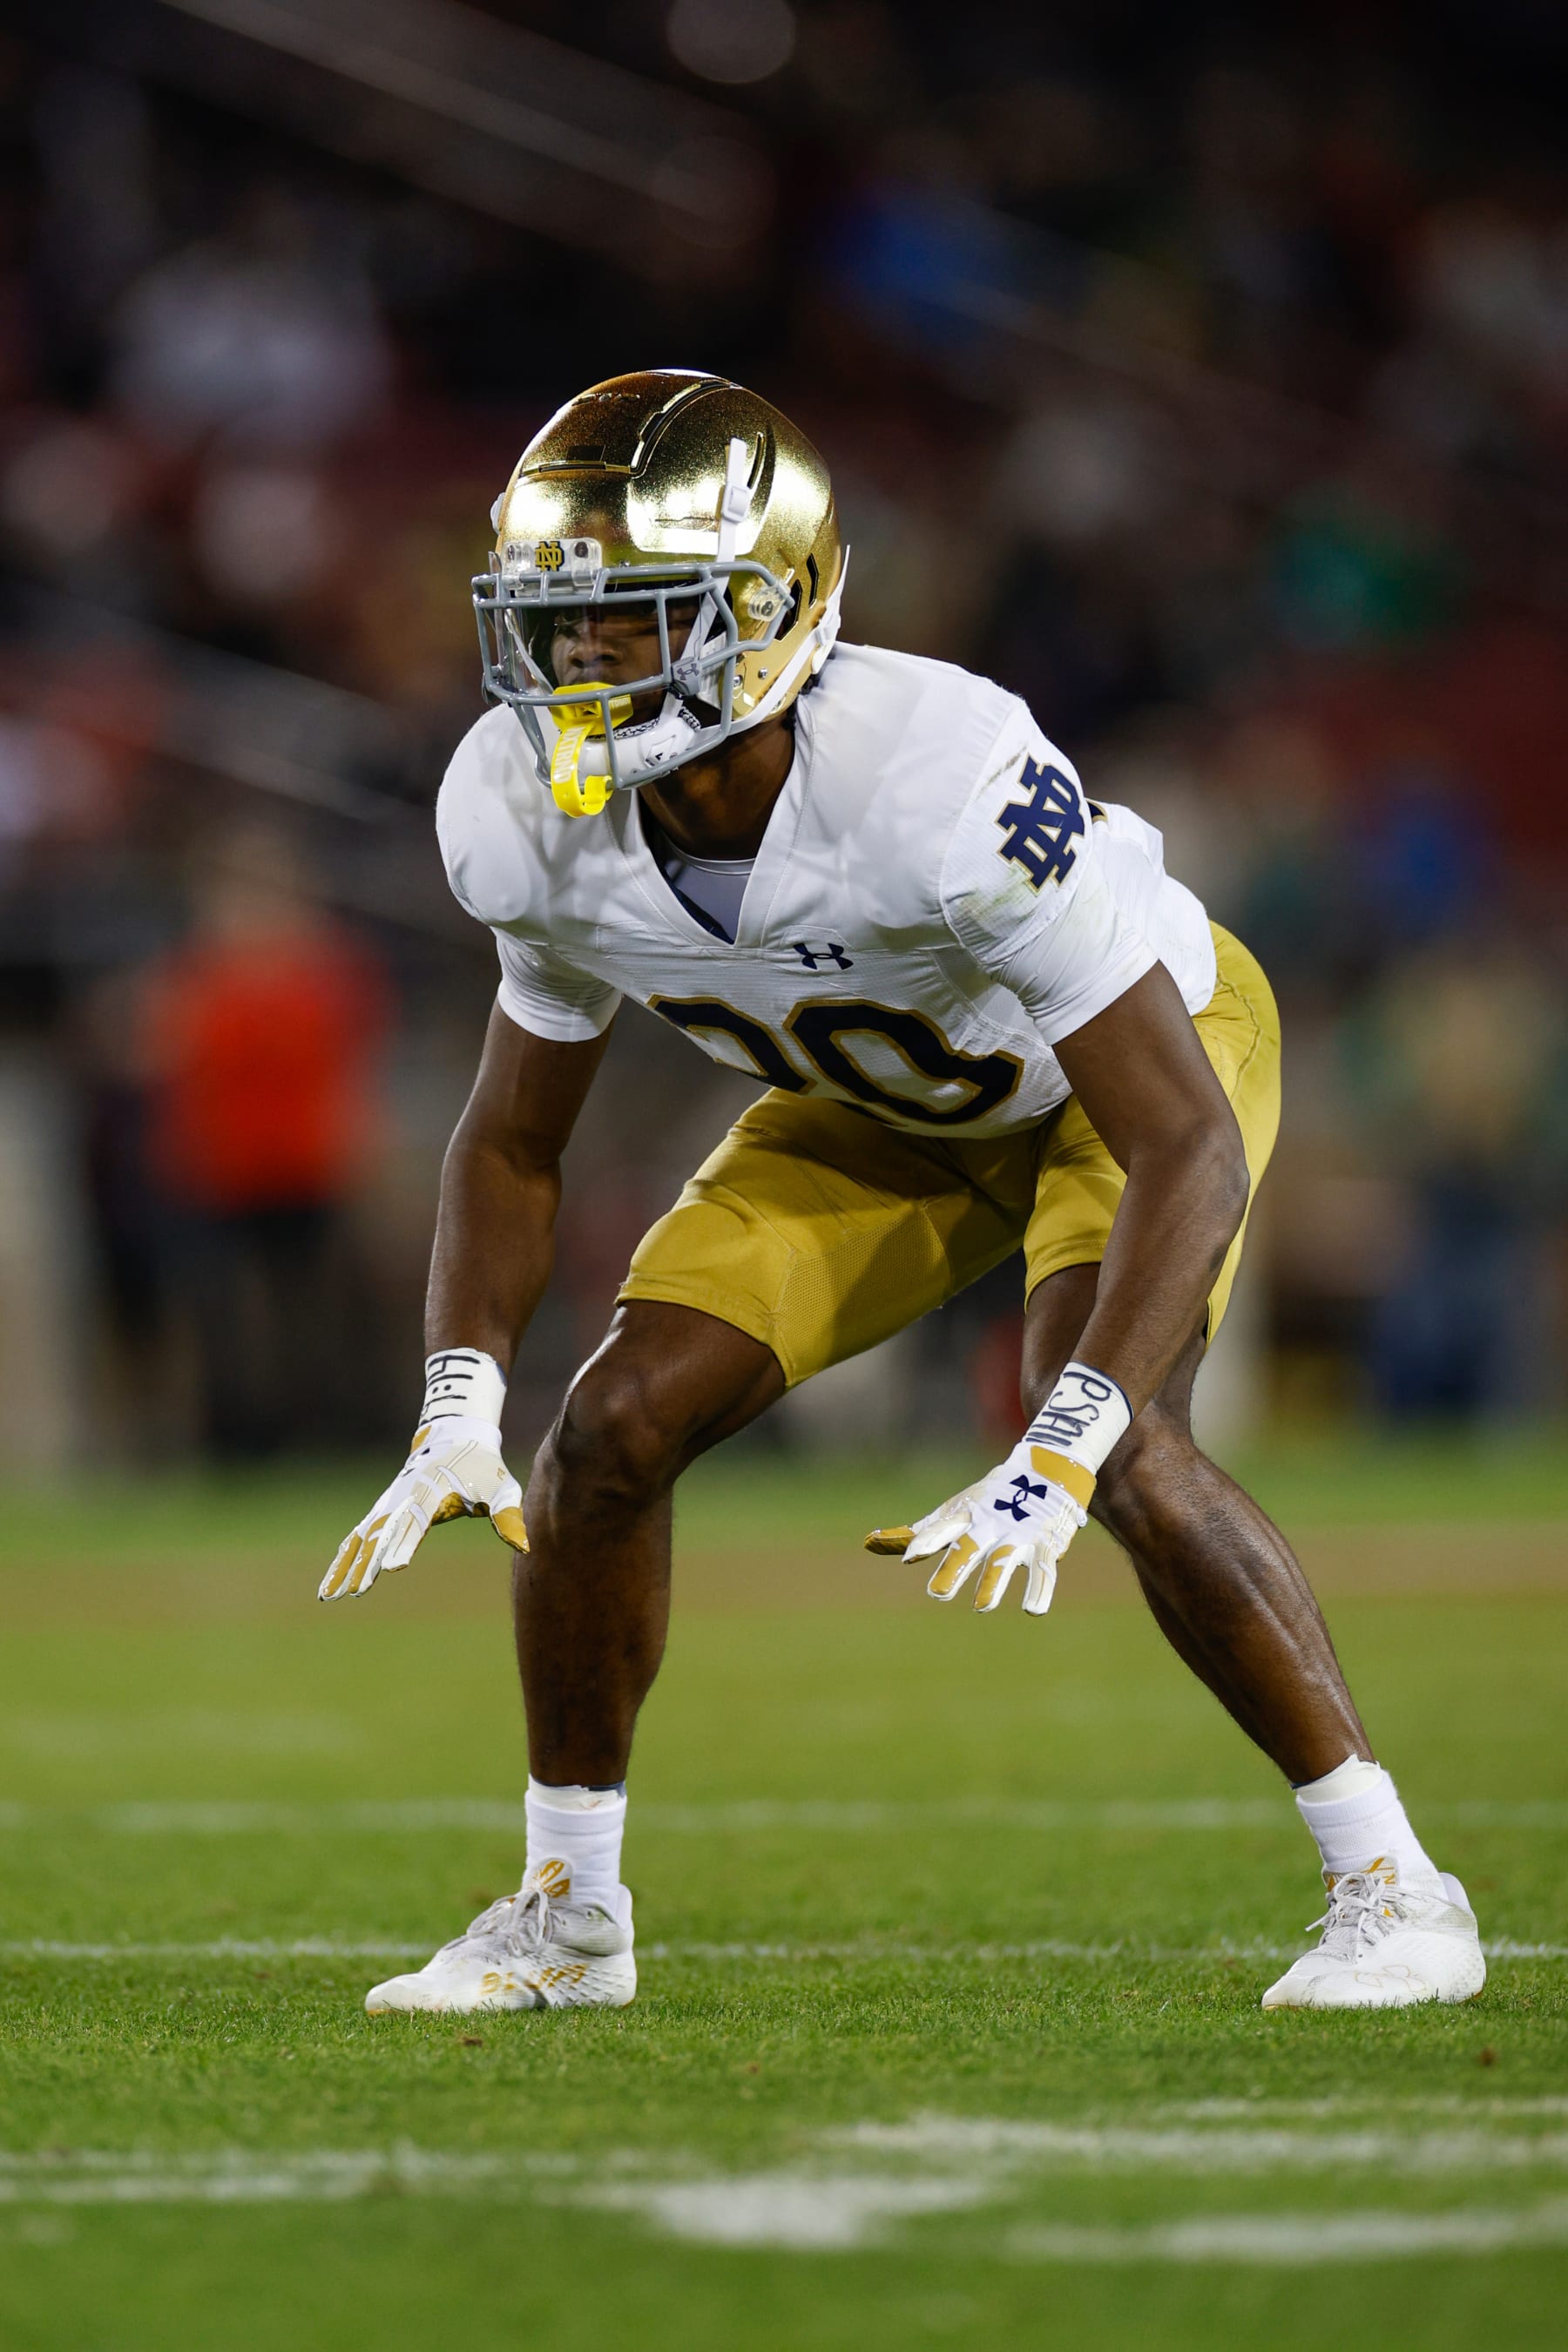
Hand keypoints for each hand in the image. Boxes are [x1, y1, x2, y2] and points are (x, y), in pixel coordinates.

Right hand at [319, 1415, 527, 1601]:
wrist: (456, 1439)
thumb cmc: (483, 1468)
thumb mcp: (501, 1488)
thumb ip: (508, 1516)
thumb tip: (524, 1545)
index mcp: (431, 1493)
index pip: (415, 1522)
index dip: (403, 1544)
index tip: (392, 1567)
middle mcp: (403, 1499)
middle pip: (382, 1533)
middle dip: (369, 1562)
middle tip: (358, 1590)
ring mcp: (388, 1504)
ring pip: (362, 1538)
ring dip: (347, 1566)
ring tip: (331, 1595)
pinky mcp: (382, 1511)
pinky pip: (358, 1538)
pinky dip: (344, 1559)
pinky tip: (331, 1585)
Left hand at [864, 1442, 1091, 1616]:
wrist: (1046, 1472)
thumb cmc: (988, 1500)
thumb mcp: (952, 1513)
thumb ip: (915, 1534)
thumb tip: (868, 1543)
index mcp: (964, 1517)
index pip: (943, 1528)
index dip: (927, 1540)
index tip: (910, 1556)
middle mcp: (988, 1525)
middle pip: (969, 1548)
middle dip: (954, 1568)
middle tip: (937, 1594)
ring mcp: (1017, 1535)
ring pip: (1003, 1561)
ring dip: (993, 1583)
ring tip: (981, 1608)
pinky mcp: (1045, 1545)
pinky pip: (1043, 1570)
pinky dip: (1039, 1589)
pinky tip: (1033, 1610)